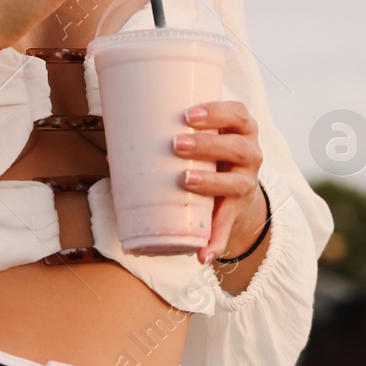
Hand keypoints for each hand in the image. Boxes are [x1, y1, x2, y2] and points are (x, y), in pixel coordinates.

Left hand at [172, 101, 265, 263]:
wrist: (234, 188)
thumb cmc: (206, 153)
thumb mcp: (202, 136)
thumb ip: (170, 132)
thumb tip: (115, 140)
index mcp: (241, 130)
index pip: (238, 114)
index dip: (217, 111)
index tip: (188, 114)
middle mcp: (250, 154)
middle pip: (237, 147)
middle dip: (207, 145)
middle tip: (176, 144)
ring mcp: (246, 183)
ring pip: (236, 183)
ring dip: (211, 182)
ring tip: (185, 181)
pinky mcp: (236, 210)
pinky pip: (228, 227)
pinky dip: (216, 241)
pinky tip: (202, 253)